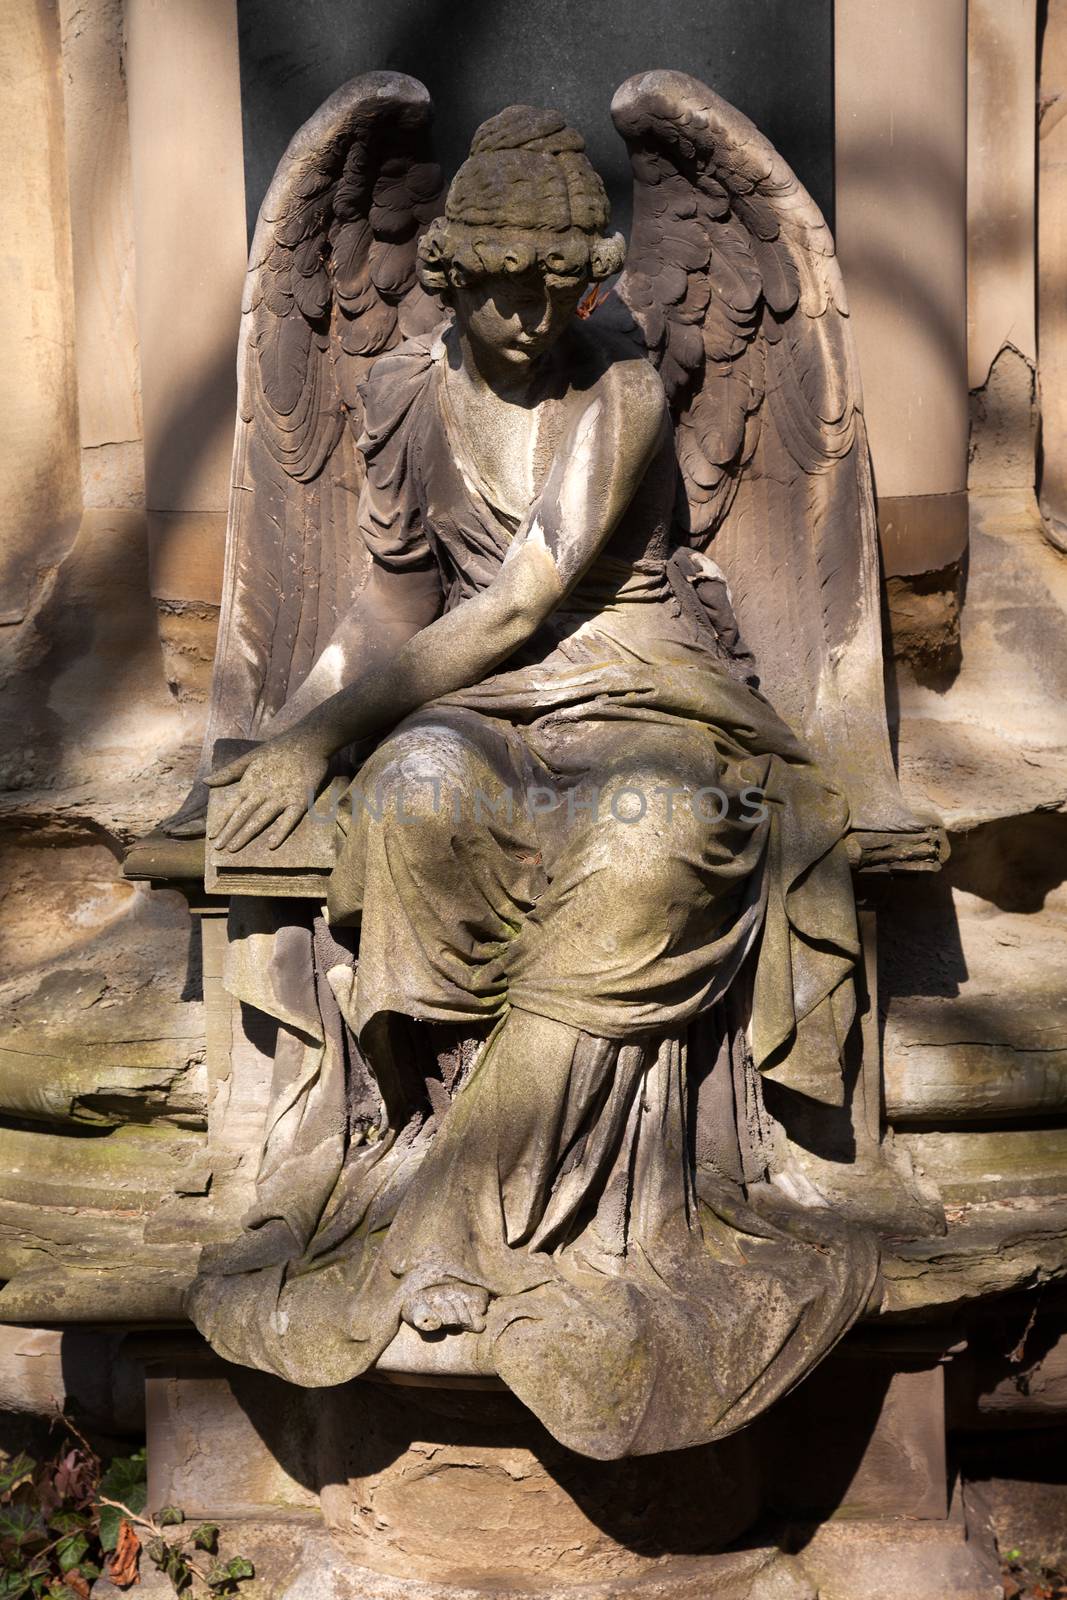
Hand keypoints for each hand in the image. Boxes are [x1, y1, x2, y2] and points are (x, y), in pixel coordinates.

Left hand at [206, 730, 329, 851]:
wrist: (308, 741)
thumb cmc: (278, 748)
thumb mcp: (250, 757)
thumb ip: (228, 772)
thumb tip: (206, 781)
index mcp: (250, 783)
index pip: (232, 807)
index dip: (221, 822)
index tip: (212, 836)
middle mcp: (262, 792)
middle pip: (242, 816)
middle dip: (229, 833)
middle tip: (218, 849)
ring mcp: (281, 798)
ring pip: (260, 820)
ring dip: (245, 835)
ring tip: (234, 849)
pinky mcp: (299, 801)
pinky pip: (289, 820)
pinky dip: (280, 832)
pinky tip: (272, 845)